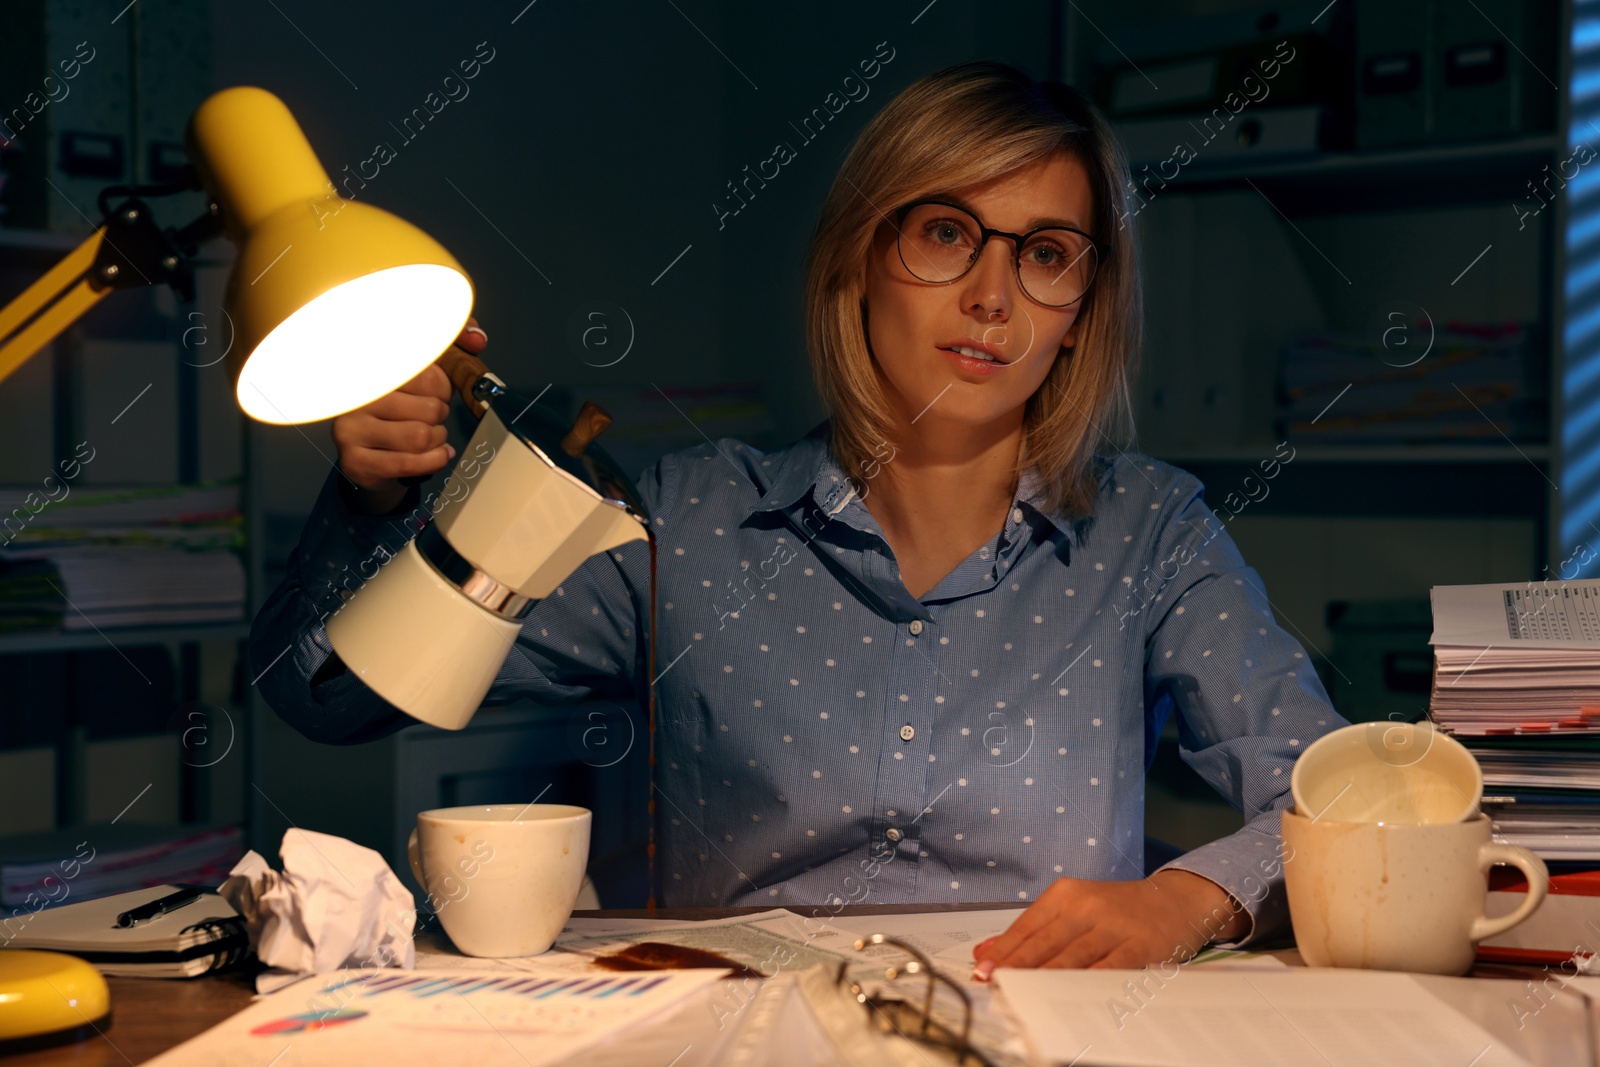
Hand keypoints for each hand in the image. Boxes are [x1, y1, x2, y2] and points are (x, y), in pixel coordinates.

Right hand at [331, 318, 486, 514]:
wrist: (371, 453)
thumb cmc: (402, 406)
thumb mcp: (426, 370)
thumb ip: (454, 346)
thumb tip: (477, 339)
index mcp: (372, 366)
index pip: (428, 375)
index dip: (444, 388)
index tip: (437, 392)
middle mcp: (356, 395)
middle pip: (430, 407)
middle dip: (440, 415)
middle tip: (432, 416)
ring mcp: (351, 429)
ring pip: (421, 436)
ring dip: (438, 439)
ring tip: (431, 435)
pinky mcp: (356, 461)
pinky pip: (410, 462)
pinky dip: (434, 460)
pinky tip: (436, 454)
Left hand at [970, 869, 1248, 977]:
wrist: (1176, 899)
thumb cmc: (1119, 908)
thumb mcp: (1073, 908)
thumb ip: (1033, 931)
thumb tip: (987, 952)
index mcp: (1066, 894)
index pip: (1027, 926)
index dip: (1004, 952)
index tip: (983, 973)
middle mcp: (1087, 906)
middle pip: (1045, 943)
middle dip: (1017, 968)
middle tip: (995, 987)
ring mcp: (1114, 925)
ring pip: (1072, 958)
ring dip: (1045, 980)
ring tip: (1022, 995)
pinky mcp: (1139, 945)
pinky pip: (1108, 969)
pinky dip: (1087, 985)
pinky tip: (1069, 998)